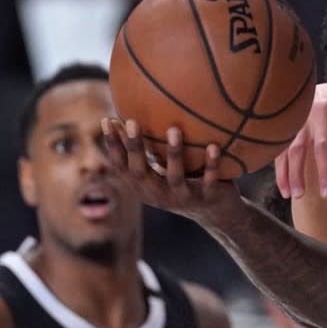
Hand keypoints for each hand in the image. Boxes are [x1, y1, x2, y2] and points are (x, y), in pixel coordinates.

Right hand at [102, 118, 241, 221]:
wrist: (217, 213)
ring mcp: (183, 199)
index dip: (113, 145)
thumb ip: (149, 151)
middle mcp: (158, 195)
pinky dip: (211, 165)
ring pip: (174, 178)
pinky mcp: (207, 200)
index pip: (121, 166)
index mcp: (144, 187)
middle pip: (141, 172)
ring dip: (174, 153)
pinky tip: (214, 146)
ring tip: (174, 130)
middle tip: (132, 122)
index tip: (107, 120)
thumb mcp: (162, 169)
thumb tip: (129, 115)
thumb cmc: (184, 182)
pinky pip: (209, 182)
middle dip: (135, 147)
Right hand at [274, 83, 326, 198]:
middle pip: (322, 145)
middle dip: (324, 170)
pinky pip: (281, 151)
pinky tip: (285, 191)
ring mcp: (300, 122)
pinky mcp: (286, 129)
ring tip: (299, 195)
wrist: (319, 90)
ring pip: (296, 148)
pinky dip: (282, 172)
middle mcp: (320, 115)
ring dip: (296, 173)